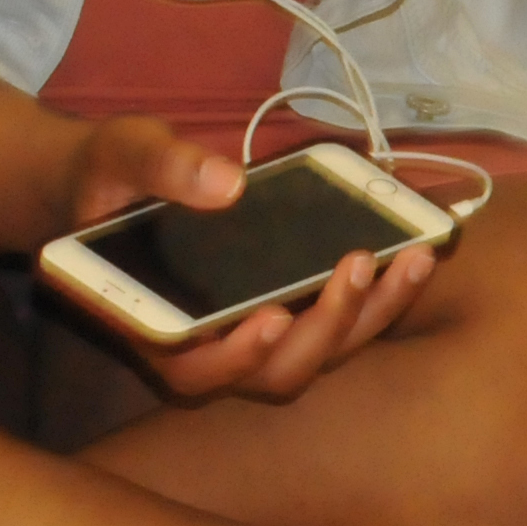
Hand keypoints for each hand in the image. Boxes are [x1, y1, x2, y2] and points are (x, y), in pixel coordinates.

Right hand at [48, 117, 441, 402]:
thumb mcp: (122, 154)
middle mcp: (206, 343)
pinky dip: (380, 297)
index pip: (194, 370)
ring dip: (369, 316)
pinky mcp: (288, 307)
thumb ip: (163, 167)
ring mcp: (252, 330)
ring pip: (317, 354)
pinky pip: (339, 322)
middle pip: (274, 372)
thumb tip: (226, 185)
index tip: (273, 319)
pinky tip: (417, 252)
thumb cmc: (109, 175)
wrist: (114, 182)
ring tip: (412, 259)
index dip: (237, 357)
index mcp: (150, 324)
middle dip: (326, 327)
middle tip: (358, 264)